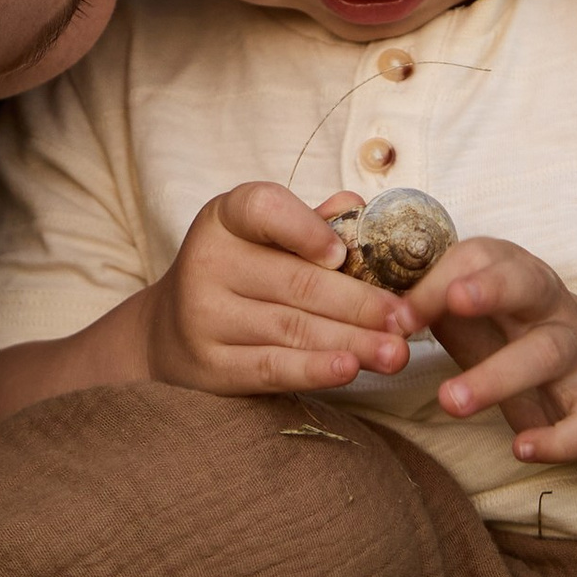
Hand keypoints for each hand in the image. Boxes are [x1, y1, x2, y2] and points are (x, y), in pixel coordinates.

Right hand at [141, 183, 414, 401]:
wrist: (169, 334)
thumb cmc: (238, 275)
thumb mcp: (263, 238)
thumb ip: (312, 224)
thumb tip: (359, 207)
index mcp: (225, 218)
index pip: (263, 209)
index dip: (306, 229)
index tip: (343, 254)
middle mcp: (207, 262)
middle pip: (296, 282)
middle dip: (361, 304)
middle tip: (407, 320)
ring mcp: (204, 317)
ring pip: (292, 329)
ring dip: (353, 341)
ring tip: (396, 352)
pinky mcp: (210, 366)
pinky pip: (271, 367)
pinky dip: (314, 369)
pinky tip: (349, 369)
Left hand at [400, 239, 576, 466]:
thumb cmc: (511, 330)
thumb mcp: (472, 308)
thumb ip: (428, 304)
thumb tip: (376, 315)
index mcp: (514, 272)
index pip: (479, 256)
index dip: (439, 280)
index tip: (398, 316)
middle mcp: (551, 305)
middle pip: (528, 284)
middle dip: (491, 290)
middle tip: (453, 303)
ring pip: (547, 352)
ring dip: (499, 376)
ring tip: (450, 401)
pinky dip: (559, 438)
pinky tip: (522, 448)